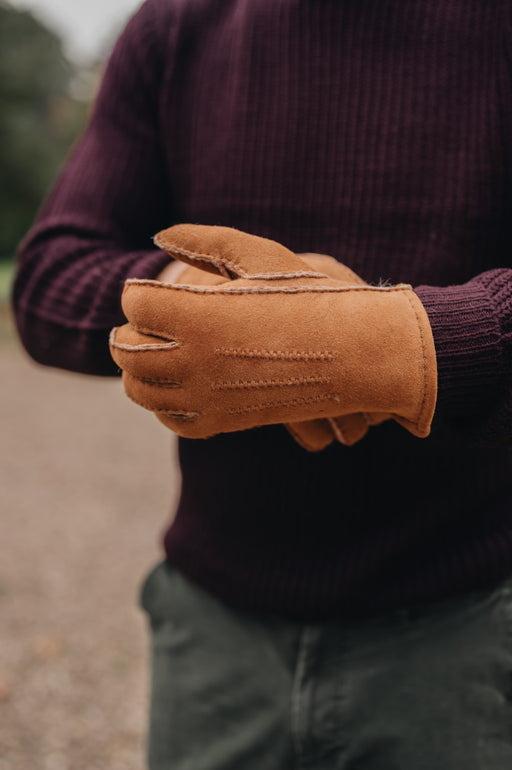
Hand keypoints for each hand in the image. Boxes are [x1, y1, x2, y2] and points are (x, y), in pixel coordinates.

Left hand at [110, 225, 436, 440]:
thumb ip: (203, 240)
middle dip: (126, 333)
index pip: (135, 303)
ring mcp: (208, 397)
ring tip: (153, 354)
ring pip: (142, 390)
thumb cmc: (311, 297)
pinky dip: (164, 404)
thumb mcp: (260, 256)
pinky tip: (177, 385)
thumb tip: (159, 233)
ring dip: (137, 370)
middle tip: (140, 324)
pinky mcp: (224, 421)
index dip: (138, 292)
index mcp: (200, 315)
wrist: (354, 353)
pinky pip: (174, 420)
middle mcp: (196, 361)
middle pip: (126, 350)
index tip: (149, 290)